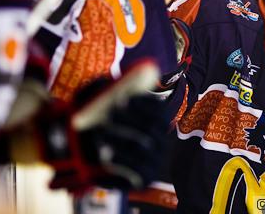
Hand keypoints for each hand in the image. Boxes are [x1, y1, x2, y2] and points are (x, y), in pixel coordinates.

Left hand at [37, 62, 167, 191]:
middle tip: (110, 113)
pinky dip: (121, 160)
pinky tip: (106, 154)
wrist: (120, 167)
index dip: (143, 103)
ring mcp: (157, 159)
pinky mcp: (147, 176)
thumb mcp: (119, 116)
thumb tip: (106, 87)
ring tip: (101, 133)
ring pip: (143, 147)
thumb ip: (117, 101)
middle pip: (151, 126)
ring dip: (121, 138)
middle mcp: (163, 140)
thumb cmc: (119, 134)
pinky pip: (137, 168)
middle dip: (130, 118)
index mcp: (160, 122)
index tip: (123, 98)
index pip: (159, 109)